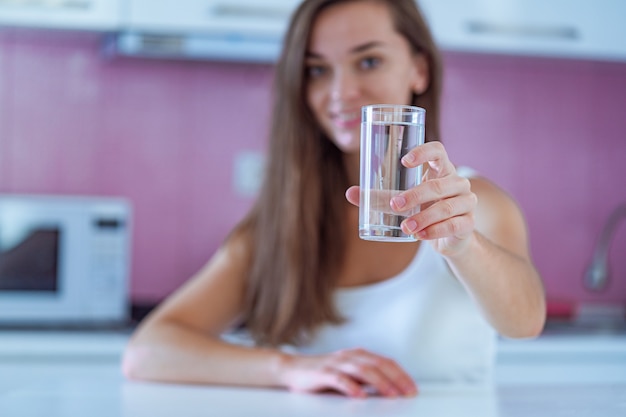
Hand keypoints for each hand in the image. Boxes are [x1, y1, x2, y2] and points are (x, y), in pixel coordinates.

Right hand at [277, 348, 416, 397]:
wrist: (292, 369)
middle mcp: (349, 356)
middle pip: (378, 364)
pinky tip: (360, 396)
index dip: (401, 374)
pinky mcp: (322, 373)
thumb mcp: (348, 374)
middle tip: (407, 392)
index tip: (412, 389)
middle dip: (395, 378)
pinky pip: (339, 379)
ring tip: (390, 394)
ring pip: (362, 369)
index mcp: (358, 355)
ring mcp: (336, 363)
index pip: (385, 362)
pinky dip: (351, 387)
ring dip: (379, 382)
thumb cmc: (323, 374)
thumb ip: (366, 379)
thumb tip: (390, 390)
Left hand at [346, 142, 476, 255]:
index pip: (438, 151)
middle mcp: (457, 183)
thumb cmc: (425, 211)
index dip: (424, 151)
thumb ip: (380, 197)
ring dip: (424, 217)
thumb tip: (350, 193)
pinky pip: (454, 225)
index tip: (404, 161)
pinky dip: (435, 230)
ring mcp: (466, 202)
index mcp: (441, 170)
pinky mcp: (469, 223)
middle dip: (415, 195)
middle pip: (438, 184)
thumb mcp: (403, 202)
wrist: (450, 238)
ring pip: (445, 207)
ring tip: (406, 227)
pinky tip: (421, 235)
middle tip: (396, 205)